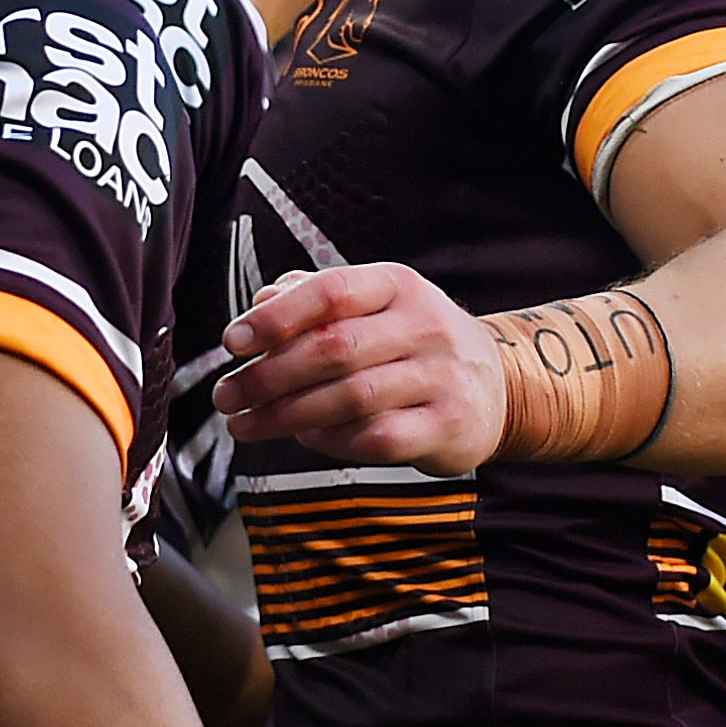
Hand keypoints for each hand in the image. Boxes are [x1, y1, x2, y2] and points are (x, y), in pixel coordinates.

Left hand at [216, 265, 504, 476]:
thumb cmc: (416, 344)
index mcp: (398, 285)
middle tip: (226, 395)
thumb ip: (316, 299)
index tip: (233, 341)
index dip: (277, 317)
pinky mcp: (447, 426)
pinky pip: (375, 438)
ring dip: (286, 415)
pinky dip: (330, 441)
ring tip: (245, 424)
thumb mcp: (377, 306)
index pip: (331, 292)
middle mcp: (424, 325)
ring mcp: (440, 377)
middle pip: (333, 349)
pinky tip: (303, 439)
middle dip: (268, 376)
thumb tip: (261, 302)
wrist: (499, 387)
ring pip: (349, 398)